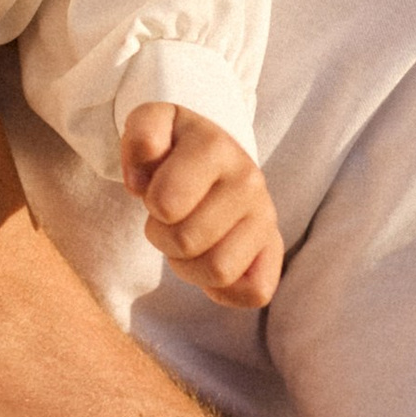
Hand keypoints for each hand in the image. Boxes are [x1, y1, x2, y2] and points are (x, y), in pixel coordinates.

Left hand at [119, 106, 282, 309]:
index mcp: (215, 147)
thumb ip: (141, 136)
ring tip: (187, 238)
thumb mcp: (152, 124)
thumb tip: (140, 180)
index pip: (166, 204)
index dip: (152, 204)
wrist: (214, 154)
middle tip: (169, 219)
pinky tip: (210, 260)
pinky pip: (255, 292)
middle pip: (186, 242)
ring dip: (189, 266)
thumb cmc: (175, 148)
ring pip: (218, 272)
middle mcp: (249, 180)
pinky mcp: (274, 247)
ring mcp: (266, 216)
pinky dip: (225, 290)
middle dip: (163, 237)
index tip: (156, 192)